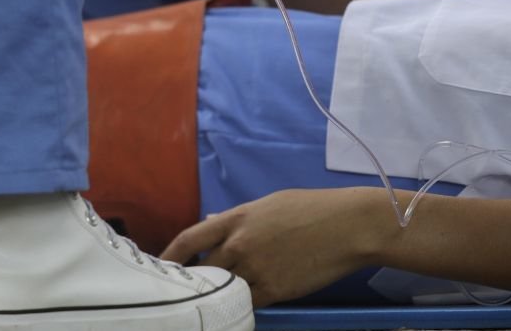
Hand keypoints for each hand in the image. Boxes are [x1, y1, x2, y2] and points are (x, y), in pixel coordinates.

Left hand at [161, 187, 393, 306]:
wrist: (349, 227)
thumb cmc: (314, 208)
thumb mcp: (271, 204)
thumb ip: (239, 217)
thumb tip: (212, 221)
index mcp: (237, 218)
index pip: (189, 239)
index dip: (169, 256)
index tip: (160, 268)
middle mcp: (239, 245)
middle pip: (201, 270)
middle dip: (192, 282)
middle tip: (186, 291)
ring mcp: (255, 270)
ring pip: (222, 290)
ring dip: (217, 296)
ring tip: (212, 301)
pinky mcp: (274, 291)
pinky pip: (247, 303)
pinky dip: (242, 304)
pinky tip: (241, 306)